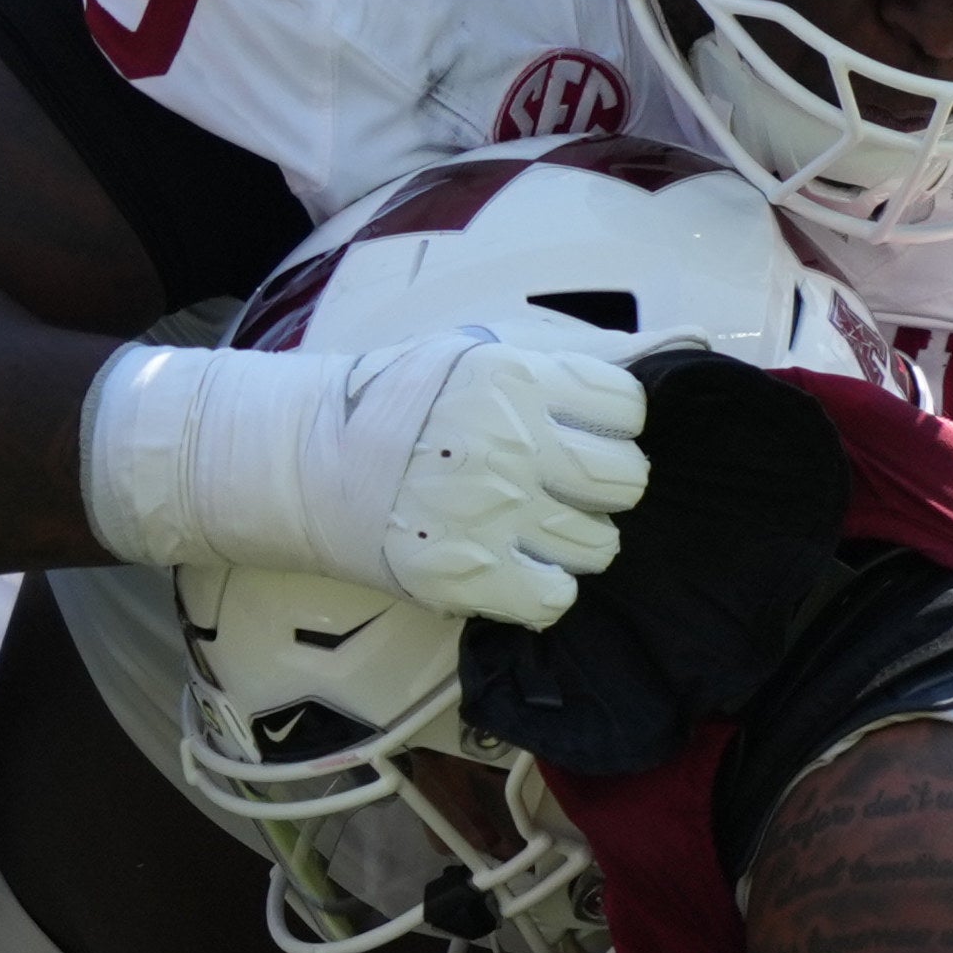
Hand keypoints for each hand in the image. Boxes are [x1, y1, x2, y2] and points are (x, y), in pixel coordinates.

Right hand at [85, 330, 649, 627]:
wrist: (301, 461)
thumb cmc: (392, 403)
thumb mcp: (470, 354)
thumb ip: (550, 363)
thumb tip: (650, 360)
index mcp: (513, 378)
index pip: (626, 410)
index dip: (612, 426)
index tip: (585, 435)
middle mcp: (509, 443)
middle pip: (624, 482)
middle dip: (603, 488)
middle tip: (565, 490)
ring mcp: (489, 513)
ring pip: (598, 546)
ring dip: (575, 542)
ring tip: (531, 529)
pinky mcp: (466, 575)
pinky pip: (554, 599)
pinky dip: (545, 590)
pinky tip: (517, 569)